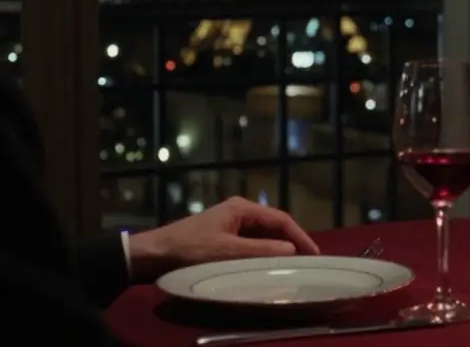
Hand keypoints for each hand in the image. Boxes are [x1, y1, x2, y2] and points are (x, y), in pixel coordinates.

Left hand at [127, 196, 320, 281]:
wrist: (151, 255)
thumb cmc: (189, 249)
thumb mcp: (226, 252)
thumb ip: (260, 250)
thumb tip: (291, 249)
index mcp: (242, 208)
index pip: (280, 219)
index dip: (300, 236)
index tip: (314, 254)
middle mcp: (238, 212)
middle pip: (273, 226)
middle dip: (291, 241)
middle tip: (307, 261)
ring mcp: (230, 224)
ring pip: (263, 235)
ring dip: (277, 248)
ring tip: (292, 264)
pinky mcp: (222, 237)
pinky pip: (251, 243)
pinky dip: (262, 253)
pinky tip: (267, 265)